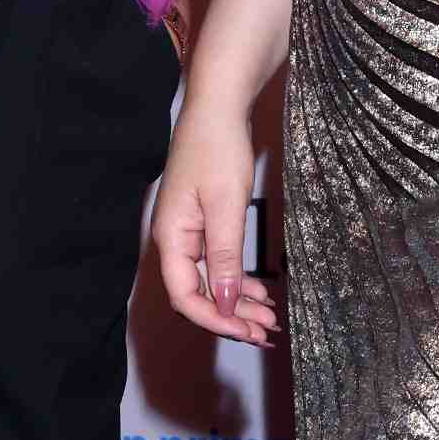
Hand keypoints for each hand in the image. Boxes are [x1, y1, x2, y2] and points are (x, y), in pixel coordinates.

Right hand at [150, 101, 277, 345]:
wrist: (218, 107)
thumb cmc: (217, 148)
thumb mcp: (226, 206)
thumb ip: (224, 257)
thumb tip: (225, 302)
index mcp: (171, 237)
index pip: (185, 295)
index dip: (214, 319)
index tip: (246, 331)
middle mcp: (174, 239)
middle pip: (198, 293)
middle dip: (231, 316)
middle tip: (265, 332)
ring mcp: (188, 231)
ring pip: (210, 281)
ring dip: (238, 302)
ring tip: (268, 316)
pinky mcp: (203, 223)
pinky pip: (217, 263)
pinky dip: (237, 280)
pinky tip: (258, 290)